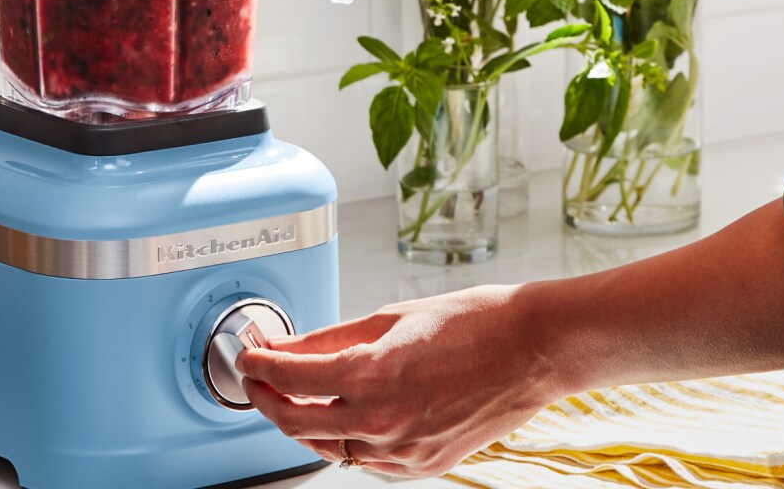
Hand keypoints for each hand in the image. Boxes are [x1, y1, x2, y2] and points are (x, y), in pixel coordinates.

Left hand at [234, 285, 572, 477]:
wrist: (534, 350)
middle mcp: (381, 421)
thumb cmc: (477, 324)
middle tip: (260, 380)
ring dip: (305, 423)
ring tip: (298, 397)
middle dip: (269, 401)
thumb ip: (330, 339)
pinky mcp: (423, 465)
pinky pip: (367, 460)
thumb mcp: (390, 318)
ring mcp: (402, 450)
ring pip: (330, 447)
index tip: (249, 357)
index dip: (259, 366)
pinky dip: (348, 439)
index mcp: (370, 376)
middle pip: (297, 423)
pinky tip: (346, 416)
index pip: (289, 379)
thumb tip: (287, 346)